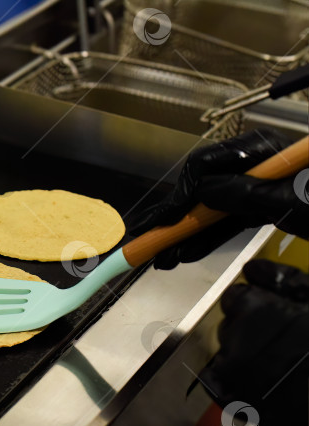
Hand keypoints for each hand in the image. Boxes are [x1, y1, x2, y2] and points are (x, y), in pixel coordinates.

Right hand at [127, 128, 308, 269]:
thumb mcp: (294, 200)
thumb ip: (247, 195)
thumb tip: (201, 195)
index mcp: (264, 152)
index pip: (207, 165)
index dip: (180, 194)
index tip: (160, 222)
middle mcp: (258, 165)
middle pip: (204, 187)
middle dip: (176, 217)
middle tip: (148, 241)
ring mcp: (262, 186)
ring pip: (214, 208)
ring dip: (187, 232)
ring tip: (162, 257)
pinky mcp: (270, 205)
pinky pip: (231, 219)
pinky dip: (209, 236)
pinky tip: (187, 251)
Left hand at [200, 259, 307, 425]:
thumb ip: (283, 279)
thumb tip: (252, 268)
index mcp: (253, 309)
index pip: (234, 299)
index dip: (255, 306)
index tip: (274, 317)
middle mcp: (234, 337)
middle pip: (230, 327)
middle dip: (249, 333)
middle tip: (280, 346)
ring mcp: (230, 371)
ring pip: (225, 354)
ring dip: (243, 358)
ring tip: (276, 367)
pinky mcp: (230, 399)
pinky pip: (220, 384)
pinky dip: (234, 384)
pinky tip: (263, 385)